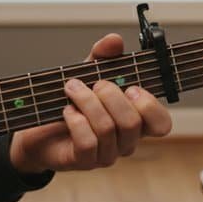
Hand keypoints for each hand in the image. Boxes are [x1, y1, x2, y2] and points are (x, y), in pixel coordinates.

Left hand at [9, 33, 171, 173]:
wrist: (40, 128)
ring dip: (86, 101)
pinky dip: (75, 120)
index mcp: (136, 121)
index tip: (130, 87)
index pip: (162, 124)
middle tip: (94, 83)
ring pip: (107, 129)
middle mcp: (126, 141)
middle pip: (132, 122)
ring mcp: (107, 154)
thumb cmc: (73, 102)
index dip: (150, 105)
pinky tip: (66, 111)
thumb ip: (103, 57)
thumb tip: (114, 40)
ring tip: (71, 88)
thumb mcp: (89, 73)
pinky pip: (87, 142)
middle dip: (110, 95)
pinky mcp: (84, 161)